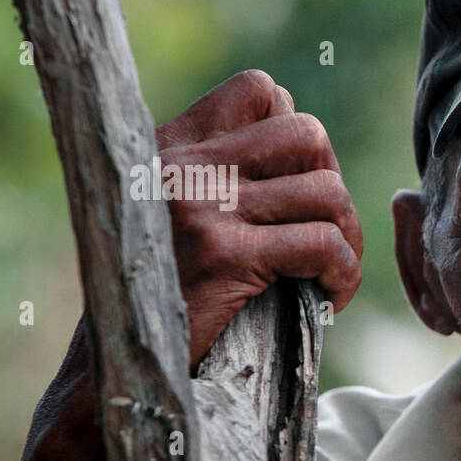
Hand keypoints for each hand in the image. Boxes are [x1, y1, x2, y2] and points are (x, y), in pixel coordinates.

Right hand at [155, 69, 362, 368]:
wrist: (113, 370)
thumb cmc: (156, 302)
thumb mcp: (173, 218)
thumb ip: (222, 177)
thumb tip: (307, 152)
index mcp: (169, 146)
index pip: (259, 90)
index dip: (298, 135)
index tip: (300, 187)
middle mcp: (183, 165)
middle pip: (307, 133)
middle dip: (334, 185)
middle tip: (328, 232)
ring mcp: (203, 208)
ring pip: (327, 191)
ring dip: (348, 236)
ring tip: (333, 271)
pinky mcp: (224, 257)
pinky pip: (323, 245)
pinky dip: (345, 274)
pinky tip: (331, 297)